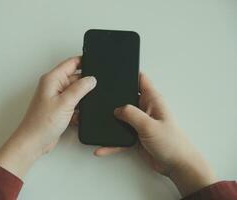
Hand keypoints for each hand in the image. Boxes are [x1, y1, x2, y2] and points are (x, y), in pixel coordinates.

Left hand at [0, 57, 95, 178]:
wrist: (34, 142)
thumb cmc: (42, 123)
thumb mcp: (66, 103)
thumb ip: (80, 88)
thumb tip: (91, 79)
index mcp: (52, 79)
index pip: (71, 63)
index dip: (84, 62)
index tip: (97, 64)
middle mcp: (53, 86)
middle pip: (75, 78)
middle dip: (85, 84)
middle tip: (95, 89)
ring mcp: (56, 98)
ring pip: (76, 92)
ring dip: (82, 99)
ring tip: (83, 106)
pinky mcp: (59, 109)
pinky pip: (73, 104)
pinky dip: (78, 109)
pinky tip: (78, 116)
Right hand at [94, 73, 216, 196]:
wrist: (176, 165)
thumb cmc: (171, 143)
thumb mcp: (149, 125)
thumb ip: (131, 114)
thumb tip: (116, 109)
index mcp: (152, 100)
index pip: (140, 80)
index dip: (129, 73)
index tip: (114, 71)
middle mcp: (145, 109)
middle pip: (126, 98)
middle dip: (113, 98)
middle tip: (98, 97)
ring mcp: (139, 123)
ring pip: (120, 118)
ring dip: (110, 122)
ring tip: (97, 123)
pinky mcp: (136, 136)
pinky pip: (120, 137)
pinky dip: (111, 142)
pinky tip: (102, 147)